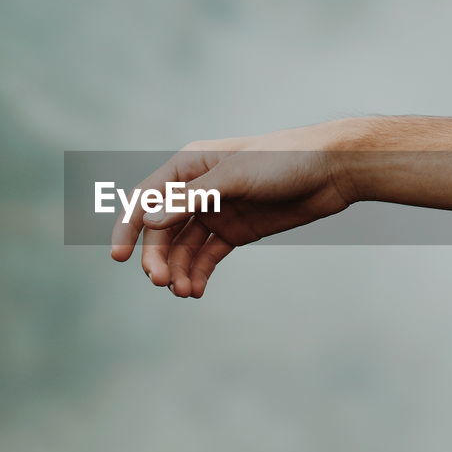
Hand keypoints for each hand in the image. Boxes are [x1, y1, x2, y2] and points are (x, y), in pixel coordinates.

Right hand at [109, 121, 357, 297]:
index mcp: (189, 166)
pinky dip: (198, 273)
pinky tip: (196, 290)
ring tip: (184, 291)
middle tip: (161, 282)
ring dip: (177, 270)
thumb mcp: (235, 177)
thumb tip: (150, 219)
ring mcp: (216, 212)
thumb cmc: (284, 160)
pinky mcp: (236, 231)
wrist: (332, 170)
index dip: (128, 227)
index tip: (119, 257)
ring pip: (183, 247)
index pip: (146, 198)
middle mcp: (197, 189)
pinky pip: (207, 256)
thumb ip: (193, 199)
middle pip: (161, 229)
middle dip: (157, 257)